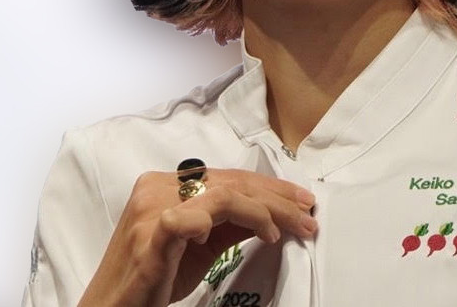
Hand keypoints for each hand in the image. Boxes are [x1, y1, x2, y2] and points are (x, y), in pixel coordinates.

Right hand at [78, 168, 317, 306]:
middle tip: (307, 217)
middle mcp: (157, 187)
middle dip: (277, 200)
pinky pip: (184, 219)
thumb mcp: (203, 245)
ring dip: (264, 212)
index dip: (271, 189)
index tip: (303, 202)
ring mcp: (151, 210)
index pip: (230, 178)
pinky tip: (256, 232)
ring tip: (285, 232)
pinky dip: (216, 222)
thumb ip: (233, 224)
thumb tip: (275, 214)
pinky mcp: (149, 237)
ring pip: (222, 195)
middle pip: (231, 184)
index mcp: (167, 183)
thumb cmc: (155, 277)